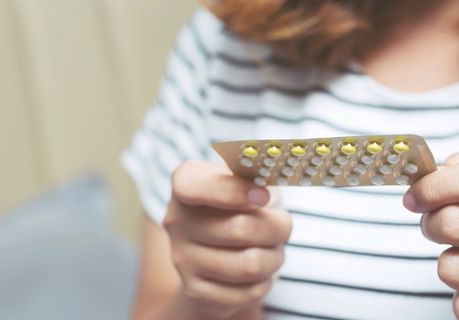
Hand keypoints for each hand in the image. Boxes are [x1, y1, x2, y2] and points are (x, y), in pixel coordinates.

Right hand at [163, 161, 291, 318]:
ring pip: (249, 265)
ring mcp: (182, 259)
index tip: (263, 196)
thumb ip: (259, 167)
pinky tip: (259, 270)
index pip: (194, 186)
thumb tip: (271, 162)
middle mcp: (176, 220)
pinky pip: (248, 292)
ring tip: (273, 248)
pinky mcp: (195, 290)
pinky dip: (266, 281)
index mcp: (186, 183)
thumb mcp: (252, 177)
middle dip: (277, 228)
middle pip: (240, 229)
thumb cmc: (247, 203)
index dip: (233, 191)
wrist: (227, 247)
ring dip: (275, 257)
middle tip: (282, 226)